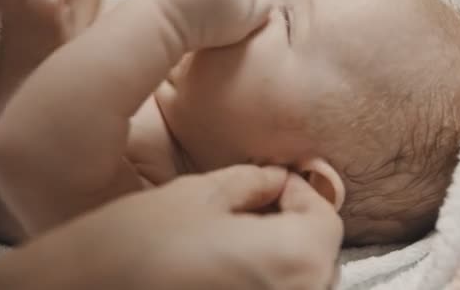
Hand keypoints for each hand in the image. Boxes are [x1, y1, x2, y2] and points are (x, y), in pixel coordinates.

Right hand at [0, 165, 343, 289]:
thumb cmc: (133, 244)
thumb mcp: (198, 195)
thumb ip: (252, 182)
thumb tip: (277, 180)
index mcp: (291, 261)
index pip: (325, 220)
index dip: (302, 194)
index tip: (275, 182)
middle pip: (319, 253)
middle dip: (295, 223)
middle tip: (258, 203)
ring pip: (302, 279)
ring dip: (283, 253)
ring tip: (239, 233)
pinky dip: (265, 277)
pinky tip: (227, 264)